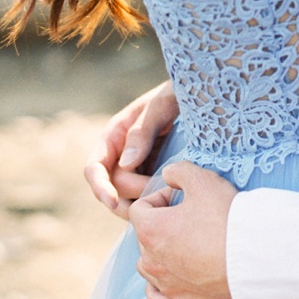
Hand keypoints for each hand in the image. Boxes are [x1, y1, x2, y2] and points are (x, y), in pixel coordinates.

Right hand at [85, 82, 178, 219]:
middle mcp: (121, 152)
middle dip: (135, 195)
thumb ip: (142, 132)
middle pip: (115, 187)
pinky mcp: (155, 174)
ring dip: (144, 204)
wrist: (202, 95)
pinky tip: (175, 203)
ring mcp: (139, 166)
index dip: (100, 187)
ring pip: (130, 196)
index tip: (113, 202)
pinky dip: (157, 203)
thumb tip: (126, 164)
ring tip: (170, 202)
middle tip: (166, 192)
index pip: (95, 168)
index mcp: (115, 135)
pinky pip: (148, 195)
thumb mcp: (162, 106)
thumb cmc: (179, 94)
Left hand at [131, 160, 237, 298]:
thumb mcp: (203, 180)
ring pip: (148, 267)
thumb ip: (177, 171)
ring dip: (161, 255)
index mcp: (150, 230)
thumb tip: (167, 175)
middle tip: (191, 220)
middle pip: (145, 237)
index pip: (140, 208)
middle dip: (162, 225)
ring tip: (187, 246)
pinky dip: (160, 288)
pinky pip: (155, 298)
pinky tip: (174, 278)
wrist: (258, 262)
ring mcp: (165, 286)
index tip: (182, 198)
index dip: (160, 198)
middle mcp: (151, 261)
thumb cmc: (228, 220)